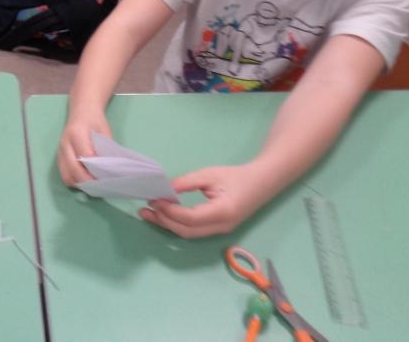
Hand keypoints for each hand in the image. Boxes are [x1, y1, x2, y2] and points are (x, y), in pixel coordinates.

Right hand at [57, 108, 111, 186]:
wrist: (82, 112)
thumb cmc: (95, 121)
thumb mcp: (104, 132)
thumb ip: (105, 149)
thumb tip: (108, 170)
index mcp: (76, 133)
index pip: (85, 156)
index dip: (96, 169)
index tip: (107, 176)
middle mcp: (65, 143)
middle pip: (73, 169)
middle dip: (88, 181)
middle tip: (102, 185)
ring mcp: (60, 151)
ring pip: (67, 176)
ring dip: (80, 184)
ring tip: (93, 185)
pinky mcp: (59, 158)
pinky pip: (64, 175)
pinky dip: (75, 181)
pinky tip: (85, 181)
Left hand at [138, 161, 274, 238]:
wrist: (262, 183)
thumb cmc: (237, 176)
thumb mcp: (210, 174)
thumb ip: (187, 182)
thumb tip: (165, 189)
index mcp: (223, 212)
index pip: (191, 218)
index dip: (170, 211)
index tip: (155, 200)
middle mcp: (222, 226)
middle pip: (187, 231)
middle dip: (164, 221)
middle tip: (146, 208)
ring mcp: (220, 231)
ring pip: (189, 234)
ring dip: (168, 225)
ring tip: (149, 214)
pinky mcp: (216, 229)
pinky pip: (193, 231)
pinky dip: (176, 224)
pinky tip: (164, 215)